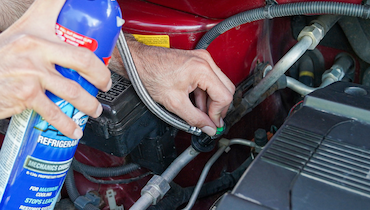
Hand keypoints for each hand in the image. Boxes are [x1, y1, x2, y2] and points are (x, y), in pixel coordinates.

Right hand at [0, 0, 110, 138]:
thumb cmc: (1, 60)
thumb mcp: (19, 39)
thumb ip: (44, 39)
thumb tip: (71, 47)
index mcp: (36, 32)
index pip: (63, 17)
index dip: (82, 13)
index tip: (103, 34)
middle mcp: (35, 49)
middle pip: (83, 59)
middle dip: (101, 75)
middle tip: (105, 84)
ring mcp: (32, 72)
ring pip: (74, 90)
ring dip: (90, 104)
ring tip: (94, 109)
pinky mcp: (26, 94)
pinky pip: (54, 113)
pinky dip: (67, 125)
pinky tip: (74, 130)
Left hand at [118, 36, 234, 135]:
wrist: (138, 61)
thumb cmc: (150, 74)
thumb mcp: (174, 103)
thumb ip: (195, 118)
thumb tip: (208, 127)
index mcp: (202, 69)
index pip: (224, 96)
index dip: (218, 114)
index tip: (212, 124)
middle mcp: (205, 61)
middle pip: (226, 89)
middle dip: (218, 108)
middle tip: (210, 121)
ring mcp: (202, 59)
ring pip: (218, 85)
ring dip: (211, 101)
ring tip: (199, 113)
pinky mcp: (196, 61)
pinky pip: (209, 79)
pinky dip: (204, 93)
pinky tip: (195, 103)